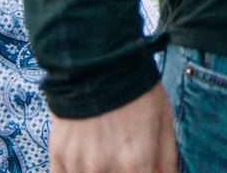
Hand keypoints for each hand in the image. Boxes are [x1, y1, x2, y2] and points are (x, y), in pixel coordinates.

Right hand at [51, 83, 177, 172]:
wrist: (98, 65)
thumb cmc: (137, 93)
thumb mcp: (164, 123)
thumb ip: (167, 162)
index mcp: (137, 162)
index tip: (143, 170)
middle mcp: (105, 169)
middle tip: (127, 164)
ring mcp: (78, 165)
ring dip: (102, 172)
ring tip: (108, 156)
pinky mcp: (58, 158)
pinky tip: (90, 164)